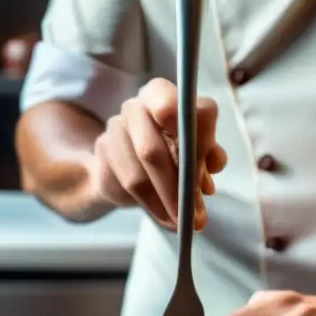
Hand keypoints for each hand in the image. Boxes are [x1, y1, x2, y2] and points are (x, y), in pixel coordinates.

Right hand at [88, 78, 227, 230]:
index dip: (192, 136)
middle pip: (151, 150)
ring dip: (163, 204)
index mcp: (160, 94)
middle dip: (176, 189)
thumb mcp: (197, 148)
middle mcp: (133, 107)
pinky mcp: (101, 157)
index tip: (209, 168)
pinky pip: (124, 189)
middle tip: (194, 215)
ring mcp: (112, 131)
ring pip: (137, 178)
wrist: (125, 161)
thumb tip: (214, 164)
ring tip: (182, 222)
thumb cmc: (172, 149)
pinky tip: (165, 217)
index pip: (175, 106)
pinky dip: (149, 207)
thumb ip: (208, 153)